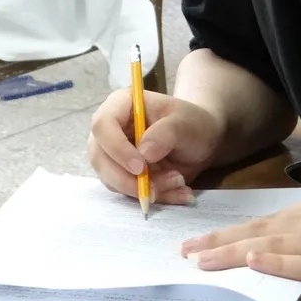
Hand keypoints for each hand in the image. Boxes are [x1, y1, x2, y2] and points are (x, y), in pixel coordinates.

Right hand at [87, 89, 226, 205]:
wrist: (200, 142)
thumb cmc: (191, 124)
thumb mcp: (185, 123)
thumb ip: (166, 133)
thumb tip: (143, 154)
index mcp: (121, 105)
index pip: (103, 125)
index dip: (117, 148)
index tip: (140, 167)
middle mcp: (109, 130)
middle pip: (100, 158)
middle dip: (129, 179)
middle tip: (158, 187)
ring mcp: (111, 154)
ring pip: (112, 180)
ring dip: (144, 189)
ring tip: (179, 182)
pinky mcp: (120, 175)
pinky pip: (127, 192)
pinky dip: (153, 196)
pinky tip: (178, 192)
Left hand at [181, 198, 300, 300]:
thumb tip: (282, 251)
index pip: (266, 221)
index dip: (232, 230)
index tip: (202, 239)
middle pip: (262, 230)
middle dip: (221, 241)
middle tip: (186, 250)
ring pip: (273, 245)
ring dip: (234, 252)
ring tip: (202, 260)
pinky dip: (275, 261)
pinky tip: (252, 260)